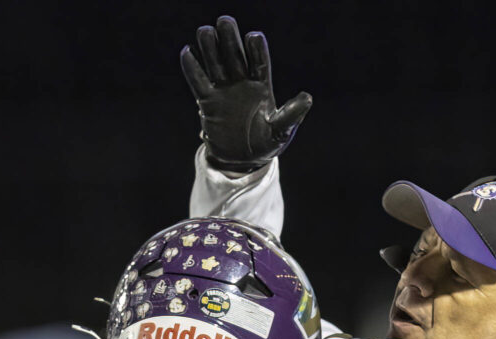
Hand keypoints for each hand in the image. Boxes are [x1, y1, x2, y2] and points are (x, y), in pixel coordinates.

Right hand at [181, 16, 311, 170]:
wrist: (244, 161)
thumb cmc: (267, 144)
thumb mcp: (281, 132)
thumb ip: (291, 115)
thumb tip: (308, 98)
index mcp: (262, 87)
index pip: (259, 62)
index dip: (257, 49)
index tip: (253, 37)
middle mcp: (242, 84)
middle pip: (235, 56)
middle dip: (230, 39)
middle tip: (225, 21)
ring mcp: (224, 91)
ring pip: (215, 63)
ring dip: (210, 47)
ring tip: (205, 31)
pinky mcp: (208, 102)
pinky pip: (198, 82)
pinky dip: (192, 68)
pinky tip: (187, 51)